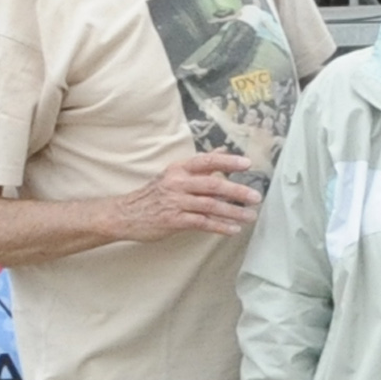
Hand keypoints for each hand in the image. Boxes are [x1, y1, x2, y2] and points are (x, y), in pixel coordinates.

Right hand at [111, 150, 260, 241]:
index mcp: (179, 169)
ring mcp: (175, 202)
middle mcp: (177, 183)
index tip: (247, 164)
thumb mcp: (175, 174)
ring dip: (233, 211)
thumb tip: (222, 150)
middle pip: (212, 184)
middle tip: (255, 197)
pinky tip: (233, 229)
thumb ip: (200, 165)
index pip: (206, 161)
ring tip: (250, 216)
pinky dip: (219, 226)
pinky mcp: (173, 220)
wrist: (125, 214)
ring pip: (210, 205)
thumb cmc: (155, 194)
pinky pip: (201, 223)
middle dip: (237, 191)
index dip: (228, 161)